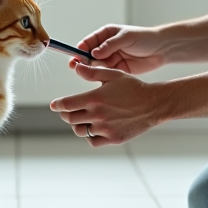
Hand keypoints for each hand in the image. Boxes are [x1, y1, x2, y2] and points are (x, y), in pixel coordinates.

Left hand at [49, 63, 164, 145]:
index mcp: (94, 98)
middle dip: (66, 114)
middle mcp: (97, 115)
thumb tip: (76, 66)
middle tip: (67, 111)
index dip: (58, 105)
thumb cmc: (133, 87)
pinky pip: (93, 141)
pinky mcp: (113, 139)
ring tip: (81, 119)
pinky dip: (90, 136)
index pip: (67, 104)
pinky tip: (94, 128)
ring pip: (80, 131)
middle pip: (70, 118)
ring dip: (77, 125)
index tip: (54, 105)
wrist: (153, 104)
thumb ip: (92, 72)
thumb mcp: (113, 75)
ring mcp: (105, 128)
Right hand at [73, 24, 166, 74]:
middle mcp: (106, 48)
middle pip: (89, 56)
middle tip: (77, 67)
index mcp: (106, 35)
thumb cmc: (144, 38)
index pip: (88, 42)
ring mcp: (111, 59)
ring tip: (90, 74)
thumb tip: (94, 52)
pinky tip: (99, 80)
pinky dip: (101, 78)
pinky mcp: (118, 71)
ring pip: (96, 67)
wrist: (161, 49)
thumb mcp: (126, 37)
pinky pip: (106, 75)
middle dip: (83, 62)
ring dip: (91, 70)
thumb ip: (110, 45)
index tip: (75, 56)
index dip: (80, 49)